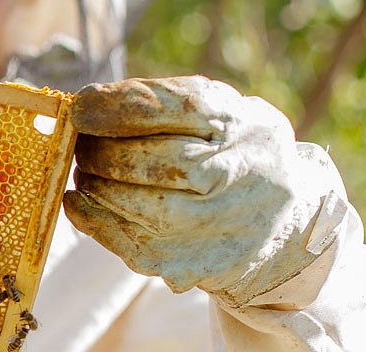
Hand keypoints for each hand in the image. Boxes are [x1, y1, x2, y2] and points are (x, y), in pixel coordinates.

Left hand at [63, 75, 347, 306]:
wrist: (283, 217)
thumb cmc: (232, 149)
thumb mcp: (214, 109)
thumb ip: (158, 99)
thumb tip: (88, 104)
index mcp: (242, 126)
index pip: (180, 108)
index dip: (120, 107)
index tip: (81, 107)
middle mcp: (241, 176)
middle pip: (161, 162)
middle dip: (105, 152)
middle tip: (81, 145)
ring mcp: (223, 226)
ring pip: (144, 209)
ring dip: (98, 188)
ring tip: (85, 173)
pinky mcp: (199, 264)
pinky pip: (134, 246)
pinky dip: (96, 223)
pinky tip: (82, 204)